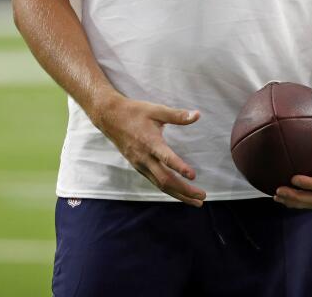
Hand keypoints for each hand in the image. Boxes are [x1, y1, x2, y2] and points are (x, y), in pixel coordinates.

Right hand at [90, 94, 205, 206]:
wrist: (110, 118)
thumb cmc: (135, 112)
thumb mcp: (156, 110)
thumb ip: (177, 115)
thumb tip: (197, 115)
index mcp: (150, 142)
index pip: (166, 158)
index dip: (179, 167)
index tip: (193, 176)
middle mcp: (145, 158)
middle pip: (165, 180)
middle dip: (184, 190)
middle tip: (202, 197)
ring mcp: (140, 164)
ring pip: (160, 184)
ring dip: (178, 194)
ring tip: (195, 202)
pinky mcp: (138, 167)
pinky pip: (154, 181)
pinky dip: (168, 190)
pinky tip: (179, 193)